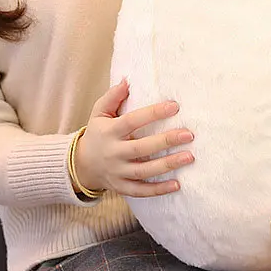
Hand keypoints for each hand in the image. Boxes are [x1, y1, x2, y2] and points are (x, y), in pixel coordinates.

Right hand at [73, 79, 194, 197]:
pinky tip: (178, 184)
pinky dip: (159, 190)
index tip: (175, 106)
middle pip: (141, 148)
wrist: (81, 165)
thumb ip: (112, 96)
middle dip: (166, 141)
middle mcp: (113, 153)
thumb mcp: (99, 113)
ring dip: (168, 165)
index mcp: (110, 132)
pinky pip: (141, 191)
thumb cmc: (97, 133)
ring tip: (189, 157)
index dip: (153, 113)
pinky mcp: (122, 187)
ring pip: (144, 171)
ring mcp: (117, 172)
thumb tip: (127, 80)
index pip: (133, 121)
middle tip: (189, 134)